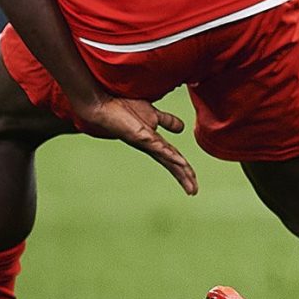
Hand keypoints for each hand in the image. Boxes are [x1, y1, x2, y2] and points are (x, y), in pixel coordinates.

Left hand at [68, 95, 197, 194]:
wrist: (104, 106)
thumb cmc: (124, 109)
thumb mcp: (153, 114)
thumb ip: (167, 121)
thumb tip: (182, 128)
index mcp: (155, 143)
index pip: (174, 159)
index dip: (184, 171)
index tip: (192, 184)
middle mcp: (152, 147)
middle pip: (172, 165)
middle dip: (184, 178)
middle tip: (194, 192)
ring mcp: (147, 143)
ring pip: (169, 160)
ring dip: (181, 172)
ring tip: (190, 185)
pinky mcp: (142, 137)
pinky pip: (160, 148)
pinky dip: (172, 156)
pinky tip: (181, 162)